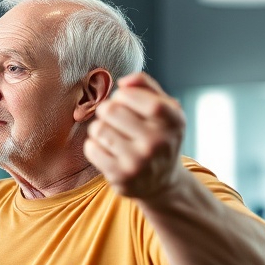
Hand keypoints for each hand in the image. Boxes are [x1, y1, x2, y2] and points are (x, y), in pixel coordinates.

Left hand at [84, 72, 184, 198]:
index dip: (122, 94)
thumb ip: (146, 86)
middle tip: (114, 118)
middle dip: (107, 109)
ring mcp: (139, 161)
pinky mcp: (121, 176)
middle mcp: (158, 142)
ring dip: (99, 128)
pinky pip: (91, 148)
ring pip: (98, 129)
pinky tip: (107, 150)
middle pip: (110, 110)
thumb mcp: (164, 108)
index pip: (134, 95)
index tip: (123, 99)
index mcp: (173, 120)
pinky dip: (94, 146)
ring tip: (111, 134)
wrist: (162, 182)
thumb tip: (124, 81)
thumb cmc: (158, 135)